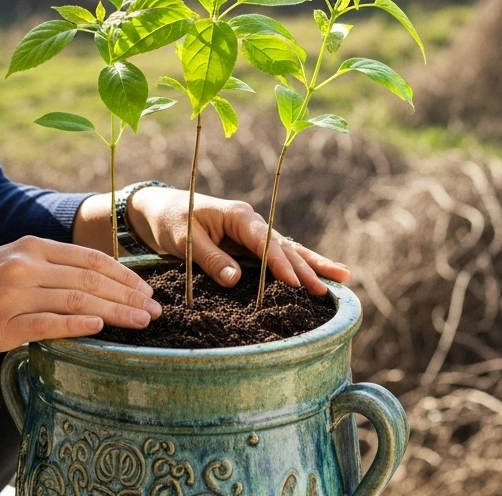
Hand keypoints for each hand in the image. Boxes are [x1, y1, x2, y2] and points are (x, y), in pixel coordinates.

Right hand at [0, 235, 162, 356]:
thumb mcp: (8, 263)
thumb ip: (47, 269)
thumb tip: (93, 285)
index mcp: (30, 248)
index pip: (90, 259)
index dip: (124, 275)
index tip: (146, 290)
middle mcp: (25, 266)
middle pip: (91, 280)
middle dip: (129, 296)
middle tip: (155, 311)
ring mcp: (14, 296)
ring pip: (77, 301)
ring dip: (115, 312)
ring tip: (141, 322)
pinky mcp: (3, 326)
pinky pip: (49, 324)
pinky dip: (78, 325)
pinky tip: (101, 328)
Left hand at [125, 187, 350, 295]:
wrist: (159, 210)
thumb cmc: (170, 220)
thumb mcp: (184, 240)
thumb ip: (210, 258)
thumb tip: (235, 279)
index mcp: (238, 216)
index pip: (264, 241)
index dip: (279, 263)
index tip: (293, 283)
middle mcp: (251, 223)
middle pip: (283, 247)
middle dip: (305, 269)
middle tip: (324, 291)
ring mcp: (253, 233)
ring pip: (288, 250)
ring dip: (312, 265)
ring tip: (342, 278)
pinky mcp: (249, 245)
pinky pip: (278, 255)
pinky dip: (299, 265)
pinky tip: (321, 274)